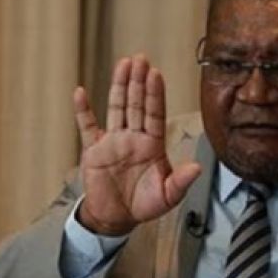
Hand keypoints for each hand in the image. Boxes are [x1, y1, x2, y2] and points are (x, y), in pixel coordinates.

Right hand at [73, 54, 201, 235]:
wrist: (116, 218)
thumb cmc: (143, 205)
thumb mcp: (167, 196)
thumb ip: (181, 181)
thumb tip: (197, 168)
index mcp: (152, 145)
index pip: (155, 114)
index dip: (155, 94)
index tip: (156, 75)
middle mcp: (134, 138)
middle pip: (136, 104)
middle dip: (139, 82)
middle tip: (141, 59)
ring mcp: (113, 141)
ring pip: (116, 108)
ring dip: (119, 86)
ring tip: (123, 64)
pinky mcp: (94, 150)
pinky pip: (87, 126)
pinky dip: (83, 111)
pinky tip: (81, 93)